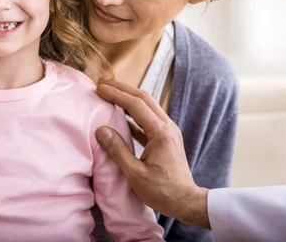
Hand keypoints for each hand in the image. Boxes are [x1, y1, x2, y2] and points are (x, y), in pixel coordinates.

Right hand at [95, 78, 210, 228]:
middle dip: (122, 88)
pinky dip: (134, 114)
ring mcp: (168, 131)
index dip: (116, 94)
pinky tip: (121, 116)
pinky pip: (148, 119)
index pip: (136, 105)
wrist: (185, 201)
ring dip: (128, 98)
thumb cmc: (161, 191)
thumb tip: (101, 130)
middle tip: (102, 83)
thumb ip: (118, 150)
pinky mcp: (166, 138)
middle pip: (144, 98)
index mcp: (160, 132)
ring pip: (147, 106)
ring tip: (109, 93)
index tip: (99, 87)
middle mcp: (167, 126)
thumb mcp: (135, 174)